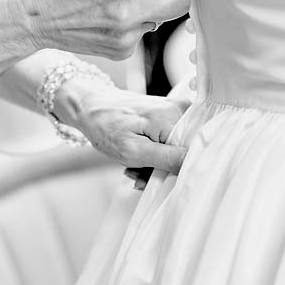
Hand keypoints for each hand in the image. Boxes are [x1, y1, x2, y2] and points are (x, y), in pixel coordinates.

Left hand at [52, 77, 190, 173]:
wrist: (90, 106)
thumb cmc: (105, 126)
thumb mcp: (133, 151)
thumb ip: (166, 158)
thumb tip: (193, 165)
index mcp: (173, 116)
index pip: (194, 150)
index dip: (179, 169)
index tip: (158, 178)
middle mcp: (179, 109)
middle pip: (186, 150)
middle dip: (164, 168)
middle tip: (140, 175)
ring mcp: (174, 111)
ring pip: (176, 149)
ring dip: (156, 164)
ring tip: (134, 167)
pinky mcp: (168, 115)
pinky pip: (169, 142)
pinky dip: (154, 154)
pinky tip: (138, 158)